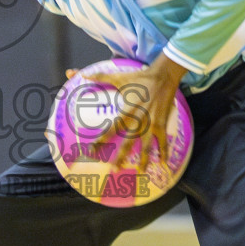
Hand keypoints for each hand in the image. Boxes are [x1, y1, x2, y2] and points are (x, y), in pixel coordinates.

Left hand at [82, 55, 188, 174]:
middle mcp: (139, 120)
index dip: (101, 140)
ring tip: (141, 172)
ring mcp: (152, 123)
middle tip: (114, 169)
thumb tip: (80, 73)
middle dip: (121, 156)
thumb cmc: (139, 77)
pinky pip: (163, 141)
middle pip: (129, 142)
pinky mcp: (162, 123)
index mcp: (127, 111)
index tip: (91, 151)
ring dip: (144, 160)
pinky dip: (164, 152)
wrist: (163, 75)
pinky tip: (163, 162)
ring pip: (147, 146)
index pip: (111, 129)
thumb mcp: (118, 77)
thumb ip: (98, 77)